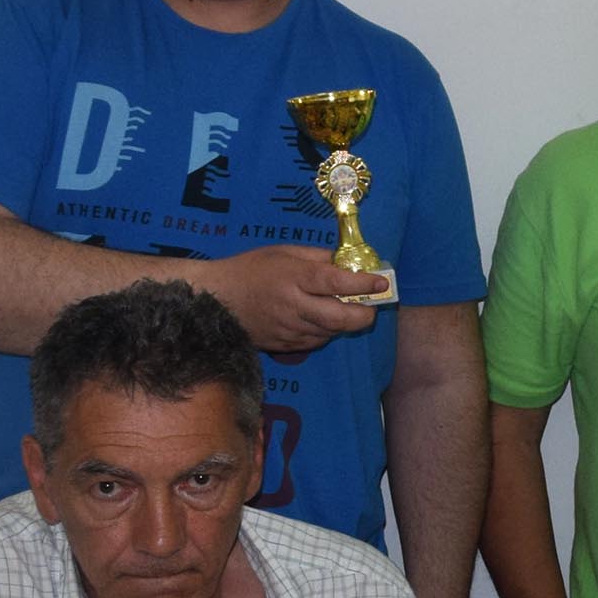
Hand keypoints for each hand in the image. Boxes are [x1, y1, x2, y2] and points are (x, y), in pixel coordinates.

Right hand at [201, 246, 386, 353]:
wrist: (215, 299)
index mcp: (293, 277)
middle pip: (340, 318)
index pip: (336, 281)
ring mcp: (289, 329)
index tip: (382, 281)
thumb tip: (347, 263)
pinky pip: (315, 341)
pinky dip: (326, 332)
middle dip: (364, 314)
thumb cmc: (249, 269)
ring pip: (331, 332)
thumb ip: (316, 257)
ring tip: (347, 309)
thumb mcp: (282, 252)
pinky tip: (321, 319)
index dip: (363, 283)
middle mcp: (293, 306)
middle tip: (372, 306)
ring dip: (345, 323)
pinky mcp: (284, 345)